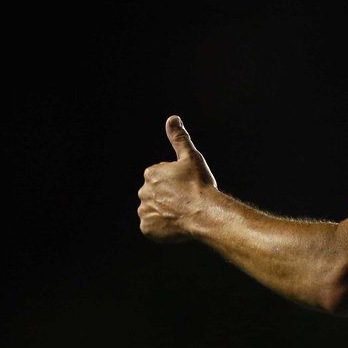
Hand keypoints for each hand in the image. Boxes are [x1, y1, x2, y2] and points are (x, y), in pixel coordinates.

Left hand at [138, 115, 216, 241]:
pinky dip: (162, 228)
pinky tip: (177, 224)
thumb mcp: (191, 157)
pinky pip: (153, 227)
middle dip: (169, 198)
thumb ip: (179, 138)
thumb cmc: (200, 184)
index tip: (188, 186)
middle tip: (187, 200)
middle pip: (157, 195)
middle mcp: (143, 191)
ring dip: (166, 212)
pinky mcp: (146, 228)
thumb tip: (172, 118)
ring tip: (183, 213)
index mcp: (151, 173)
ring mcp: (144, 211)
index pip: (162, 178)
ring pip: (154, 211)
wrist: (204, 212)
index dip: (177, 183)